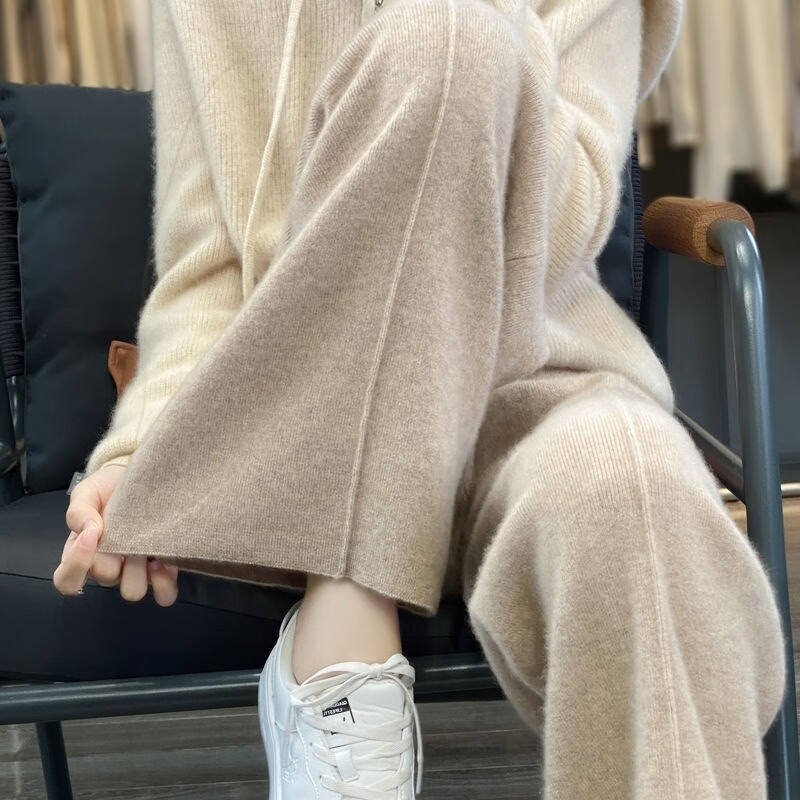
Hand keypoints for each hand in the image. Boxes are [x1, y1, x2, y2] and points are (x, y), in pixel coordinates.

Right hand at [53, 464, 178, 605]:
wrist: (139, 478)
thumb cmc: (108, 489)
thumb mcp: (87, 493)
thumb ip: (79, 511)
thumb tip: (88, 530)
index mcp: (82, 555)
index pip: (67, 580)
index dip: (76, 564)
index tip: (91, 535)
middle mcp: (108, 567)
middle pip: (106, 580)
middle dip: (117, 558)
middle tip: (127, 536)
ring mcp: (135, 571)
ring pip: (133, 591)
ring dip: (141, 571)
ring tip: (148, 548)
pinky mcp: (162, 571)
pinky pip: (163, 594)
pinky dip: (165, 583)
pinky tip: (165, 561)